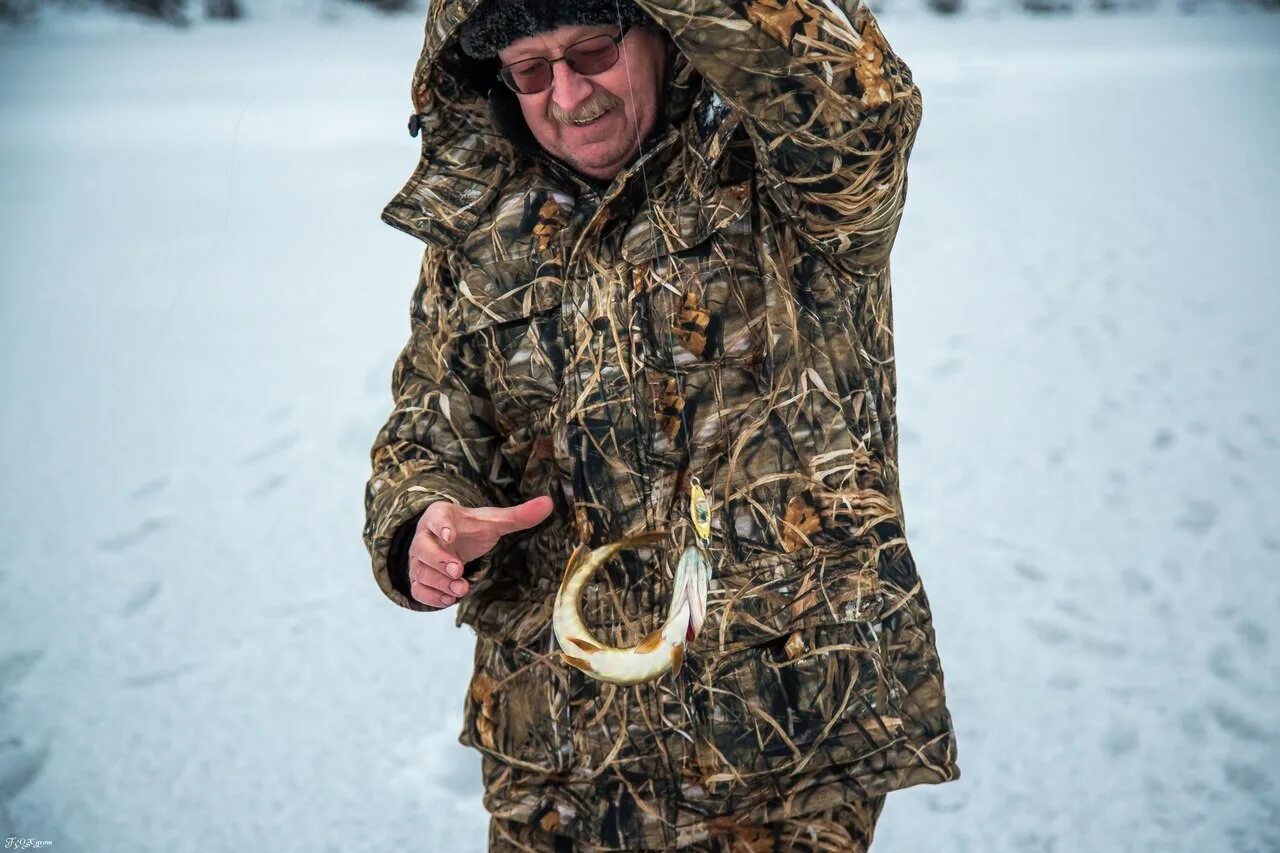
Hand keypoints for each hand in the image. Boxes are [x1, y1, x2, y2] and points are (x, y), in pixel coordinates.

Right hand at [407, 495, 554, 607]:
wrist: (449, 540)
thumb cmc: (470, 528)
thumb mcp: (493, 521)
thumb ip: (518, 515)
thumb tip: (549, 503)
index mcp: (442, 516)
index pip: (436, 517)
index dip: (441, 526)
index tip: (451, 534)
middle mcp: (425, 536)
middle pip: (423, 548)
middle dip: (440, 562)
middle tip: (459, 571)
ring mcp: (419, 558)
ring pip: (420, 572)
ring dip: (440, 583)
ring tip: (461, 589)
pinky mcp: (419, 577)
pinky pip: (417, 589)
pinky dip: (431, 597)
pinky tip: (449, 599)